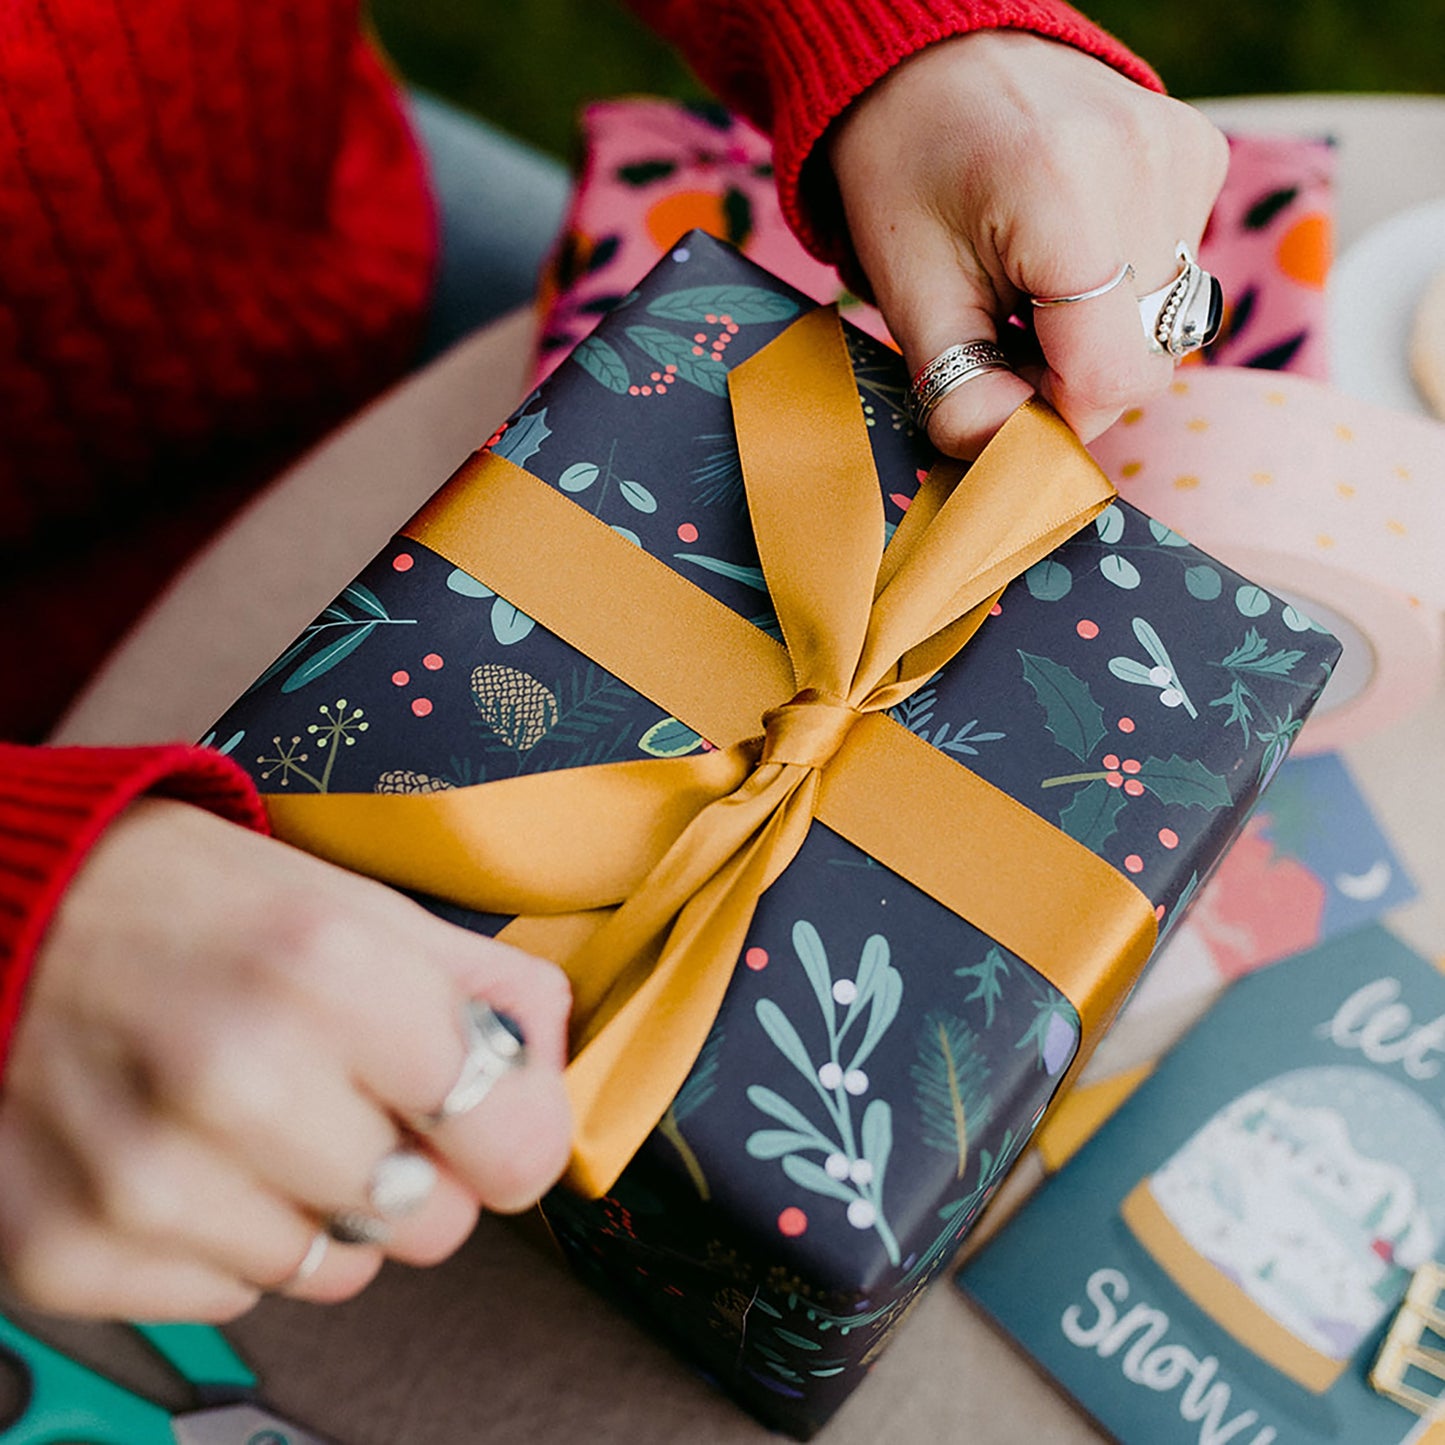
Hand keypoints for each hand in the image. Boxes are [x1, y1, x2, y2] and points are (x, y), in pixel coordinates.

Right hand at [0, 799, 571, 1320]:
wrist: (15, 908)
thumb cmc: (208, 904)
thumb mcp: (369, 905)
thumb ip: (493, 989)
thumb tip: (551, 1081)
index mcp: (332, 972)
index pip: (513, 1147)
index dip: (507, 1127)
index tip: (477, 1106)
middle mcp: (237, 1081)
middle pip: (434, 1224)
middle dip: (414, 1165)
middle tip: (348, 1095)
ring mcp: (143, 1181)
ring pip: (334, 1269)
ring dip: (317, 1203)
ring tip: (256, 1114)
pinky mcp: (66, 1251)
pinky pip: (231, 1295)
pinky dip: (227, 1236)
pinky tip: (186, 1150)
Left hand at [828, 30, 1228, 455]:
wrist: (932, 58)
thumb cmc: (906, 170)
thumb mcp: (910, 290)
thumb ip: (959, 387)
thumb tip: (1008, 461)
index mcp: (1065, 200)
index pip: (1108, 379)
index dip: (1055, 415)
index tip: (1002, 395)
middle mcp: (1147, 168)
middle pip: (1142, 360)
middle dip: (1070, 378)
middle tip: (1003, 334)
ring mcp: (1185, 154)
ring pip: (1166, 325)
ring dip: (1097, 338)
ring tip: (1030, 288)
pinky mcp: (1199, 152)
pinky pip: (1177, 273)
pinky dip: (1122, 291)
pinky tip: (1067, 253)